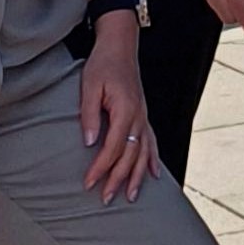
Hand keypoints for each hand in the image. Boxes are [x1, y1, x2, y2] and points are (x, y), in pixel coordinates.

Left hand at [78, 15, 158, 201]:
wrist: (120, 45)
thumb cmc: (103, 64)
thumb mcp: (89, 86)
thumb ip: (90, 115)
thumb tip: (89, 143)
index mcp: (125, 110)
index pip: (113, 147)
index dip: (100, 167)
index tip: (88, 183)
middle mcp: (139, 116)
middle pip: (130, 155)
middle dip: (118, 179)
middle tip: (105, 199)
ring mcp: (144, 116)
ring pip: (144, 152)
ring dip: (137, 176)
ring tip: (130, 196)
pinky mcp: (143, 114)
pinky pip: (152, 141)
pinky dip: (153, 159)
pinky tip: (155, 174)